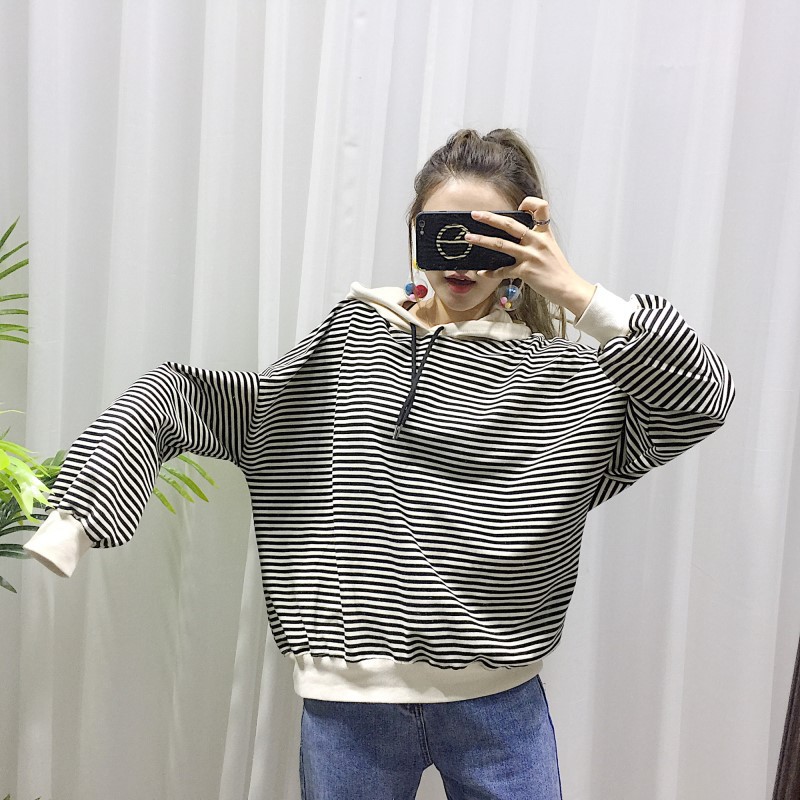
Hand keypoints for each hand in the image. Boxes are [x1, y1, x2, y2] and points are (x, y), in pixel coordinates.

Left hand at [466, 197, 595, 317]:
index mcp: (545, 233)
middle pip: (510, 224)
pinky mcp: (526, 271)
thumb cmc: (558, 270)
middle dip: (490, 218)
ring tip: (469, 238)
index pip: (540, 207)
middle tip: (475, 214)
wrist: (568, 288)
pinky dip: (490, 272)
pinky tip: (482, 273)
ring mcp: (531, 255)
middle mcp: (537, 241)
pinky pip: (503, 270)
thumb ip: (537, 239)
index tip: (518, 207)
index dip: (528, 203)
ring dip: (482, 240)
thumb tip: (518, 237)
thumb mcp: (551, 248)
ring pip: (501, 244)